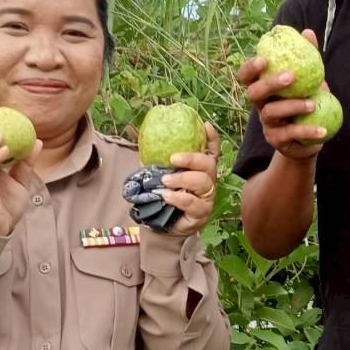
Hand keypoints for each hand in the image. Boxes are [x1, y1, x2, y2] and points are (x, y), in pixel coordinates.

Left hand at [158, 122, 221, 236]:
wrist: (159, 224)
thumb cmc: (161, 195)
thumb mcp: (156, 173)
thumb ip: (153, 157)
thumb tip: (138, 133)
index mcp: (198, 169)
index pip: (211, 150)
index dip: (211, 138)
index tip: (206, 125)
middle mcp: (207, 181)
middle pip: (209, 164)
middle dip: (192, 158)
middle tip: (173, 159)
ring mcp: (206, 198)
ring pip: (204, 183)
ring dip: (183, 179)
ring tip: (165, 181)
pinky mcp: (201, 214)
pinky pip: (194, 203)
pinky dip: (179, 197)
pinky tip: (167, 196)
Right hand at [235, 27, 327, 160]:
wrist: (310, 138)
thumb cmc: (305, 101)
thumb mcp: (308, 80)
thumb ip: (306, 57)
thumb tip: (308, 32)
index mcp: (263, 88)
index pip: (246, 76)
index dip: (250, 67)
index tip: (265, 59)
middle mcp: (260, 105)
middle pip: (254, 93)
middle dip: (269, 83)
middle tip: (291, 76)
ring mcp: (267, 124)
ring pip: (271, 113)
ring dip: (292, 106)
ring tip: (313, 103)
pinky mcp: (277, 141)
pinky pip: (290, 135)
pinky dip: (307, 131)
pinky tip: (323, 131)